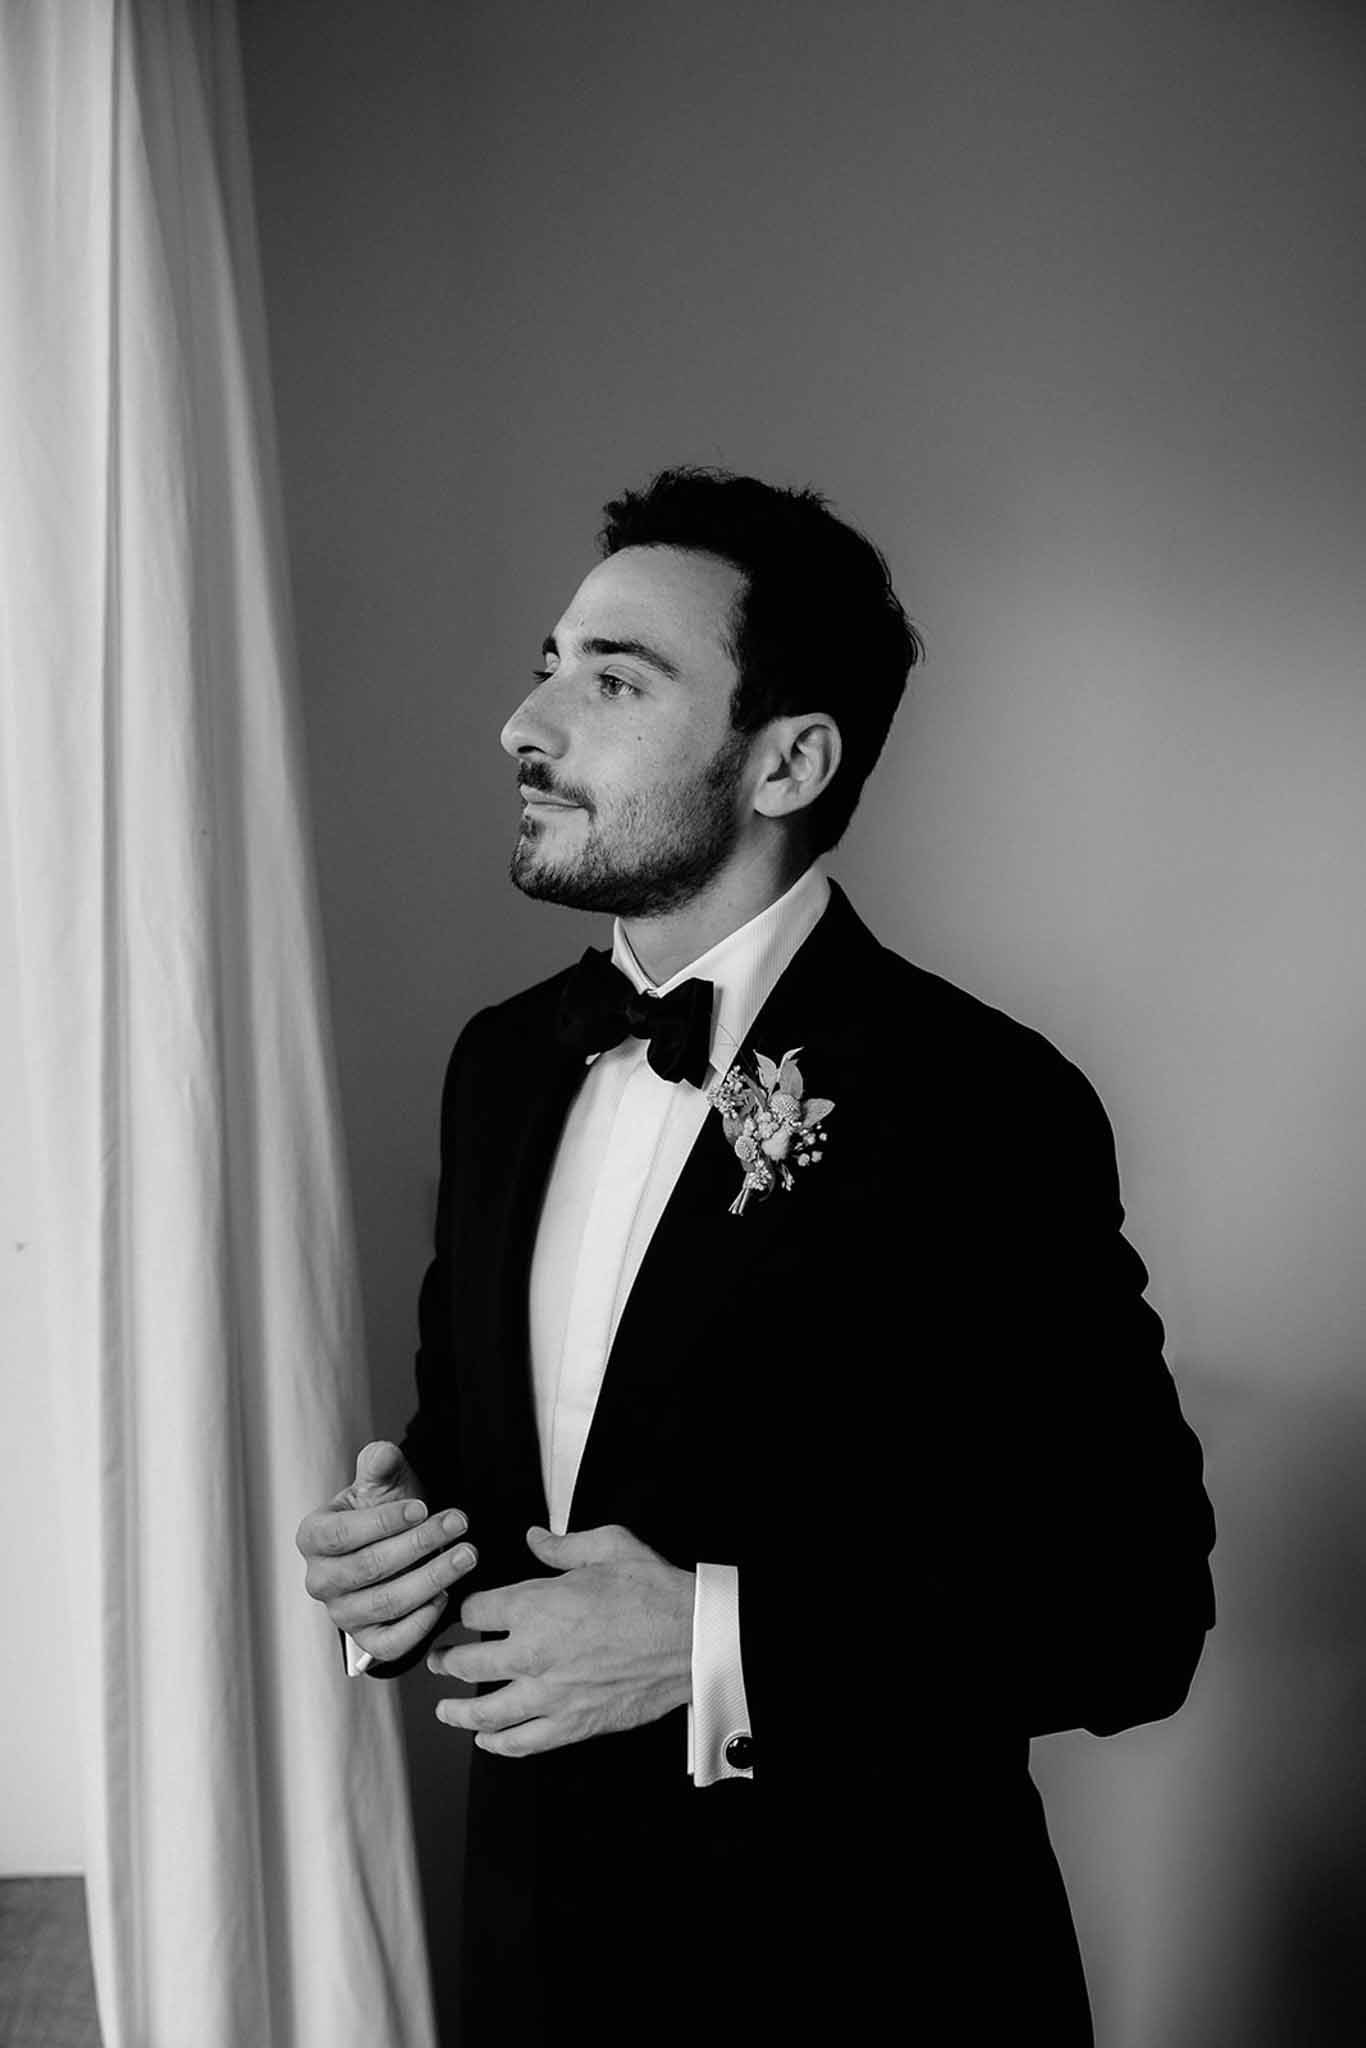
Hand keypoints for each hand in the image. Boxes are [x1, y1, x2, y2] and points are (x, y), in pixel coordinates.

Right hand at [295, 1439, 477, 1663]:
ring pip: (385, 1604)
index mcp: (313, 1537)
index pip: (341, 1533)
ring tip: (466, 1555)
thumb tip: (382, 1454)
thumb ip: (379, 1464)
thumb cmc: (385, 1509)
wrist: (400, 1540)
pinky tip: (446, 1595)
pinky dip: (421, 1623)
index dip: (383, 1522)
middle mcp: (320, 1580)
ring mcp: (341, 1613)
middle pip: (368, 1568)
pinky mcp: (366, 1640)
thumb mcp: (382, 1480)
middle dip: (419, 1544)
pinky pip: (391, 1644)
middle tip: (458, 1524)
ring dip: (431, 1579)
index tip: (423, 1508)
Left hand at [427, 1522, 693, 1755]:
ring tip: (445, 1708)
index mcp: (535, 1605)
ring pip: (485, 1710)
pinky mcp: (572, 1725)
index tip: (466, 1611)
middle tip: (438, 1659)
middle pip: (467, 1662)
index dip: (466, 1607)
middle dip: (446, 1659)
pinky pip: (521, 1743)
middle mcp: (532, 1653)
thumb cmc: (652, 1591)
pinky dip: (497, 1744)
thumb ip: (561, 1545)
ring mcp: (549, 1695)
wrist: (691, 1638)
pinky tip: (486, 1739)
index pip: (476, 1609)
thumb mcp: (607, 1545)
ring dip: (457, 1710)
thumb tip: (534, 1539)